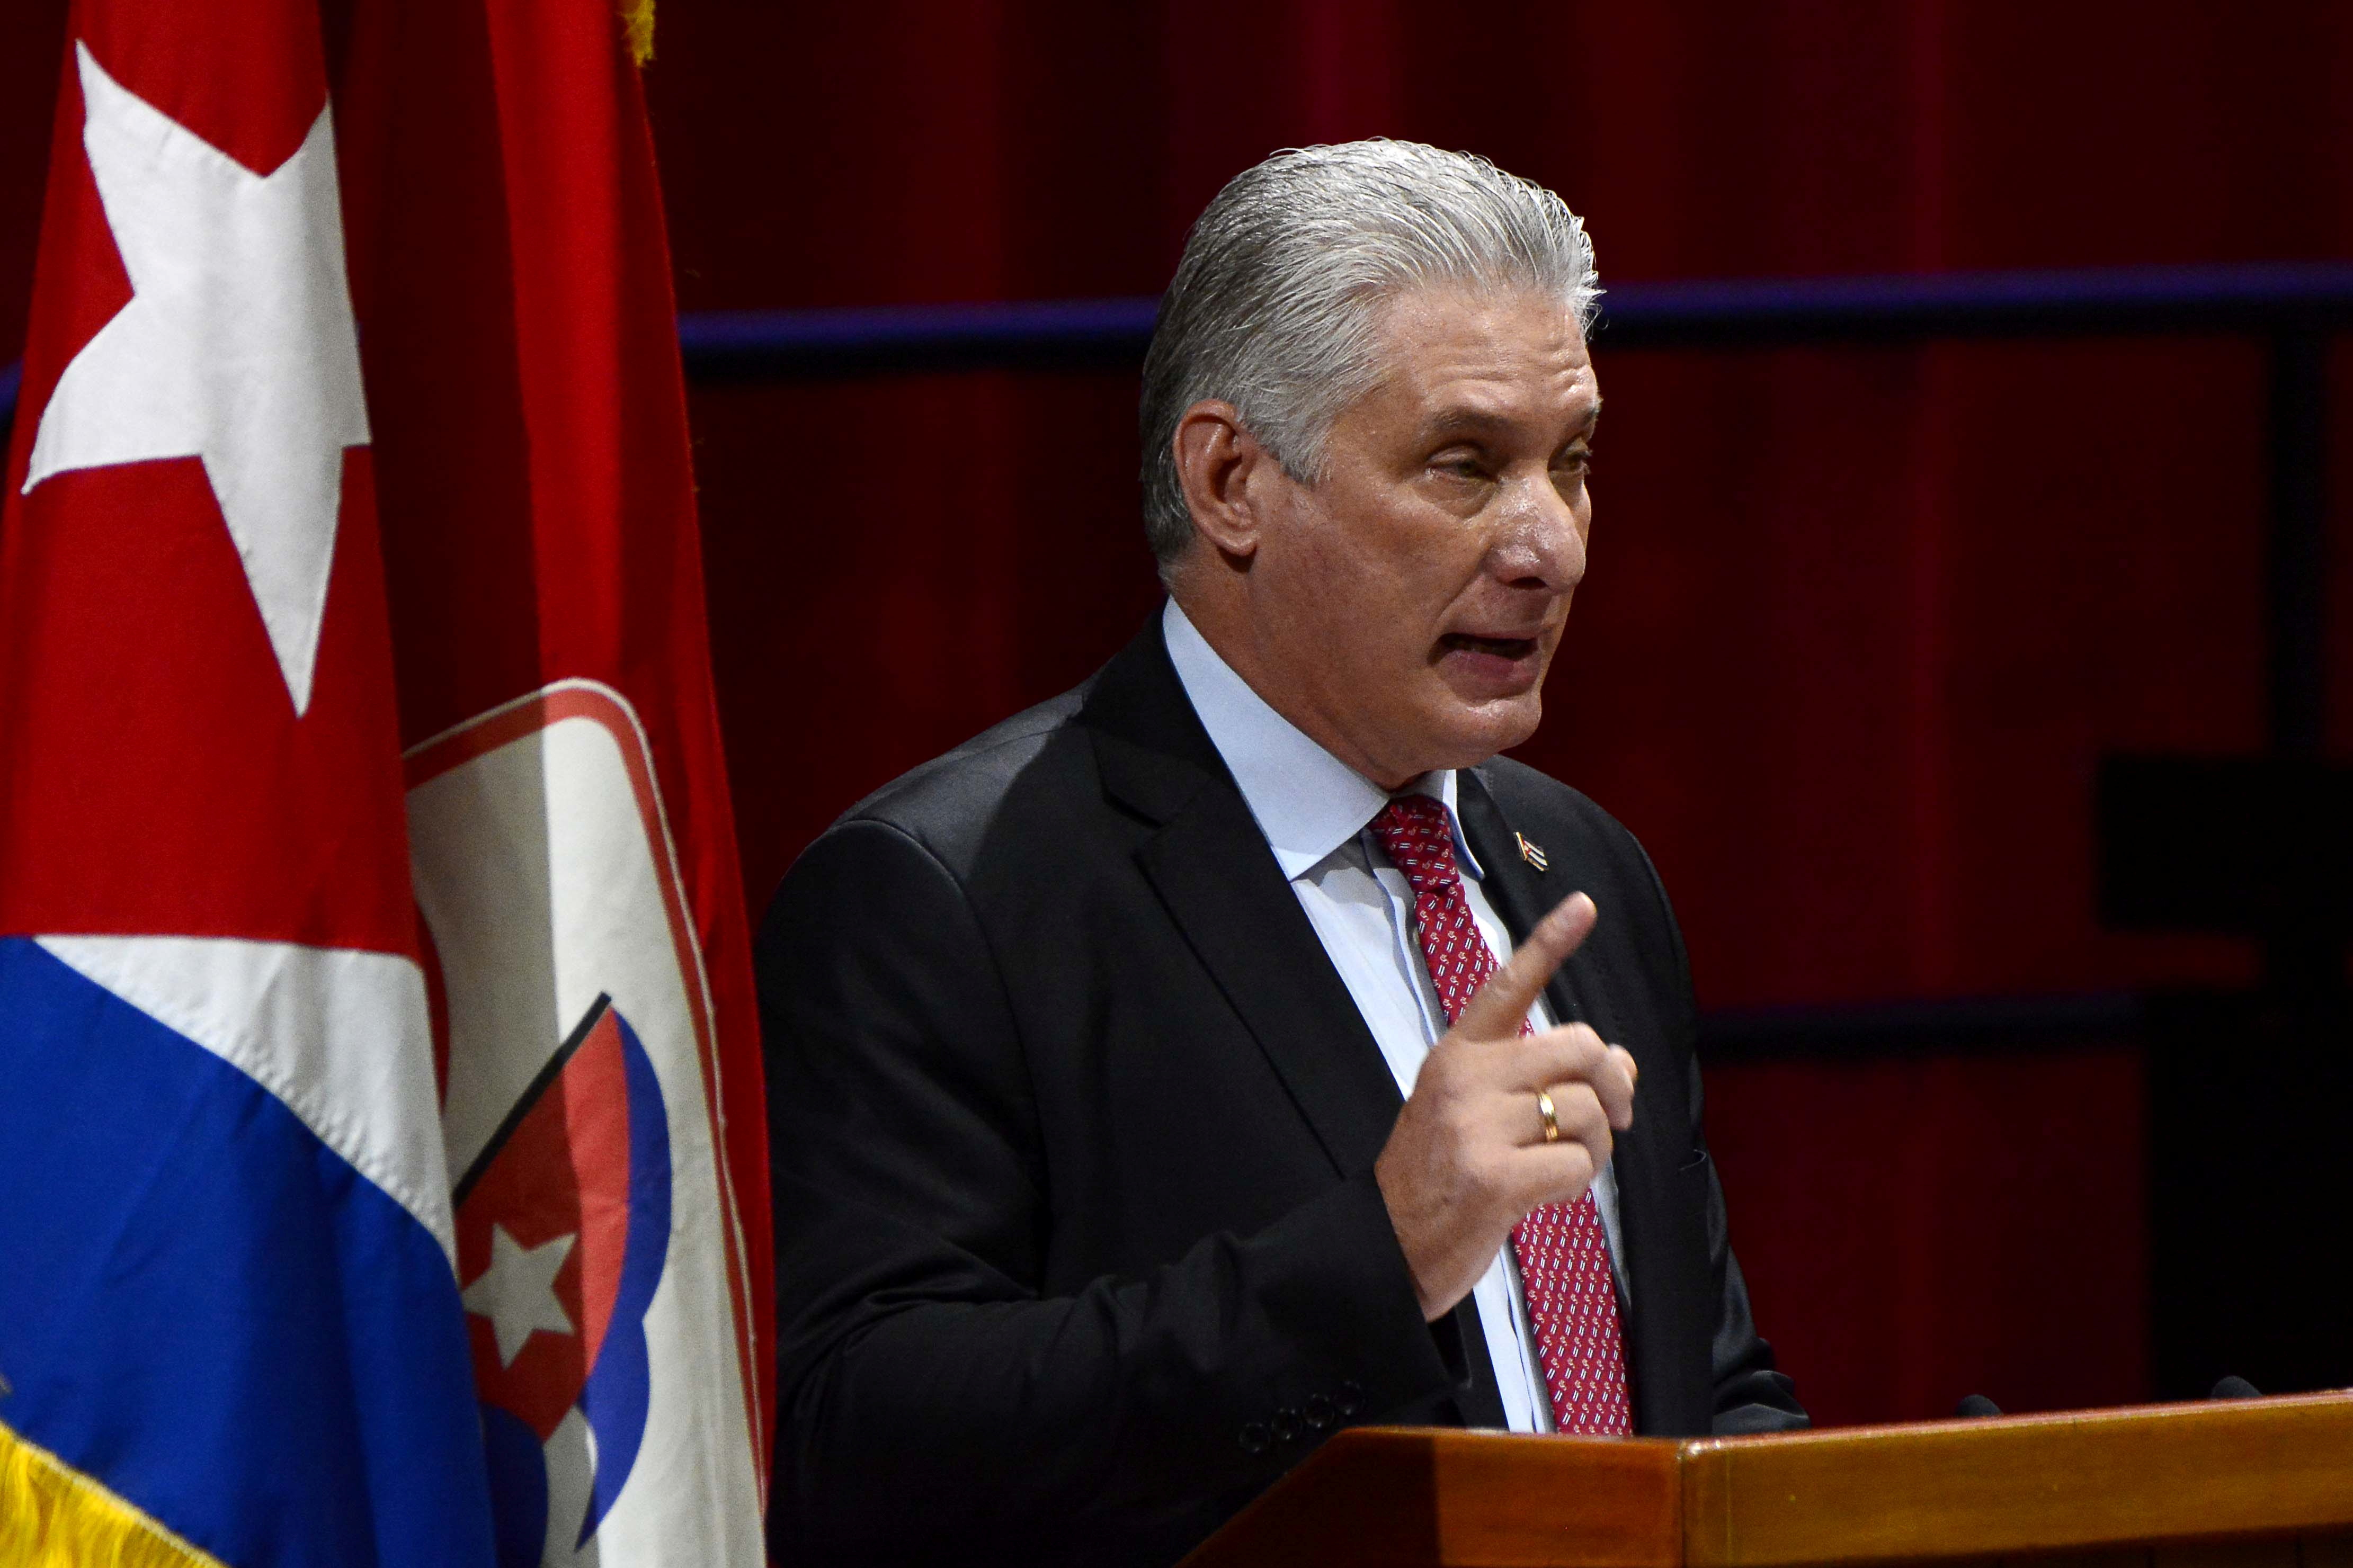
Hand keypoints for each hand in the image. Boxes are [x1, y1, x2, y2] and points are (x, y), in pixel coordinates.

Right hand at [1373, 892, 1638, 1321]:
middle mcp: (1464, 1081)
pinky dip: (1578, 1181)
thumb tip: (1622, 1062)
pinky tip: (1545, 1192)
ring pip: (1586, 1110)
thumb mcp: (1472, 1112)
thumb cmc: (1438, 1178)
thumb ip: (1537, 1080)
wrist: (1384, 1247)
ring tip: (1563, 1163)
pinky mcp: (1495, 1179)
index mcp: (1455, 1056)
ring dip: (1596, 1143)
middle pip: (1578, 1047)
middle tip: (1614, 1115)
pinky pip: (1578, 1164)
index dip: (1550, 943)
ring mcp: (1477, 1128)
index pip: (1508, 987)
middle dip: (1612, 1084)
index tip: (1585, 905)